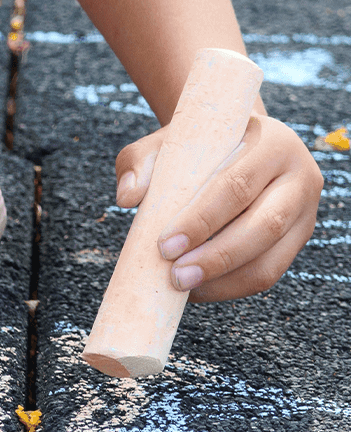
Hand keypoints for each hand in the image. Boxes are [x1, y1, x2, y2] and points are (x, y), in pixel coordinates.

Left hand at [115, 115, 321, 301]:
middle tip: (174, 276)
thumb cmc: (197, 146)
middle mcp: (300, 177)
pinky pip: (269, 272)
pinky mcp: (298, 239)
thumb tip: (126, 197)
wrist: (232, 145)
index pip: (236, 186)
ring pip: (271, 259)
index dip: (200, 221)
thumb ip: (141, 162)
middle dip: (215, 257)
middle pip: (262, 226)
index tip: (164, 245)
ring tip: (183, 288)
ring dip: (224, 280)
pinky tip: (198, 289)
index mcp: (273, 142)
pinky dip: (231, 286)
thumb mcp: (166, 142)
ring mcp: (305, 212)